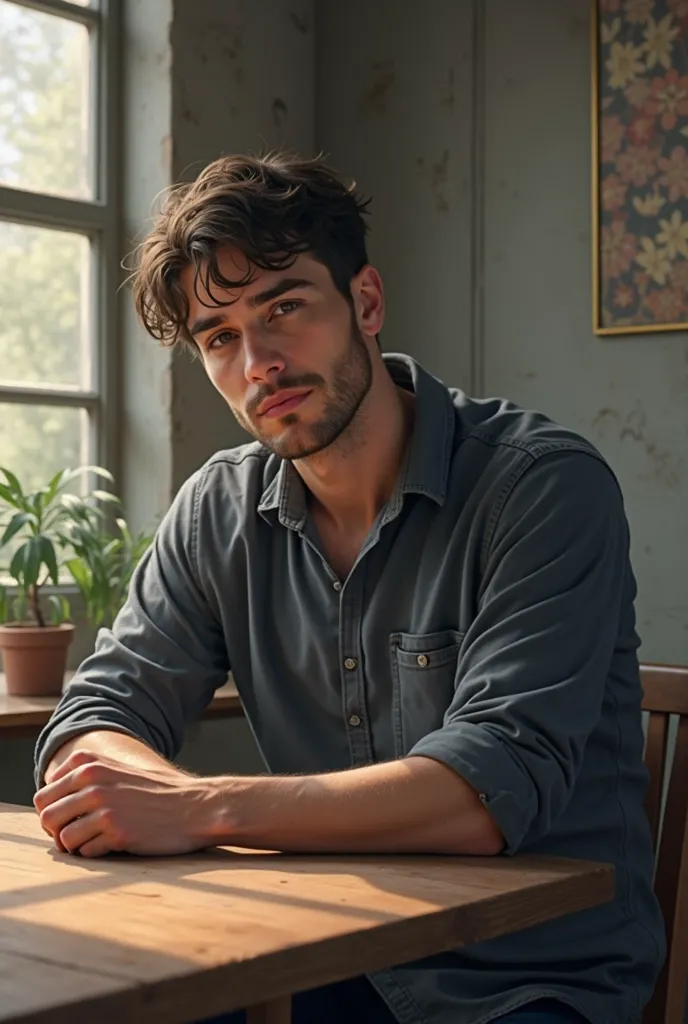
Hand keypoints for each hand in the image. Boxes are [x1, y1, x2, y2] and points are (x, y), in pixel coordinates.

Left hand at [33, 750, 217, 857]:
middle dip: (57, 831)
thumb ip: (84, 778)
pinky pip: (84, 852)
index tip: (72, 818)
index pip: (43, 794)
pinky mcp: (116, 832)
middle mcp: (93, 782)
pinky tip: (113, 845)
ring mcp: (104, 807)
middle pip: (46, 816)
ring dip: (75, 845)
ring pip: (62, 837)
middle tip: (76, 835)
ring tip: (95, 841)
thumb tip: (47, 804)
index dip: (54, 811)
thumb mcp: (117, 771)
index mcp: (90, 763)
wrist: (195, 806)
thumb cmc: (156, 793)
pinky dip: (94, 853)